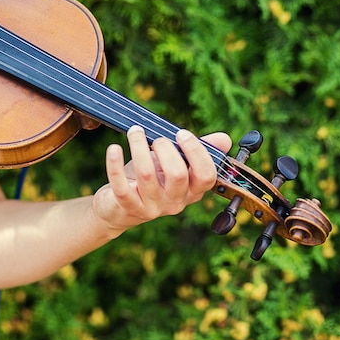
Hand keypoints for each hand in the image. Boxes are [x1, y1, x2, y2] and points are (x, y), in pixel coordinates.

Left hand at [92, 126, 231, 233]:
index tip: (182, 133)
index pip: (206, 176)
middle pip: (178, 175)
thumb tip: (225, 139)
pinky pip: (121, 186)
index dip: (197, 152)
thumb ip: (197, 151)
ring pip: (147, 175)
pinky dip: (115, 164)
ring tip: (135, 132)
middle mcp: (175, 202)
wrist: (118, 208)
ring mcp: (151, 207)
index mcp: (191, 191)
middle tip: (156, 138)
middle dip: (166, 148)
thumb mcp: (174, 163)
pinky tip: (114, 148)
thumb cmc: (150, 179)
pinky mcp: (127, 207)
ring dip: (139, 147)